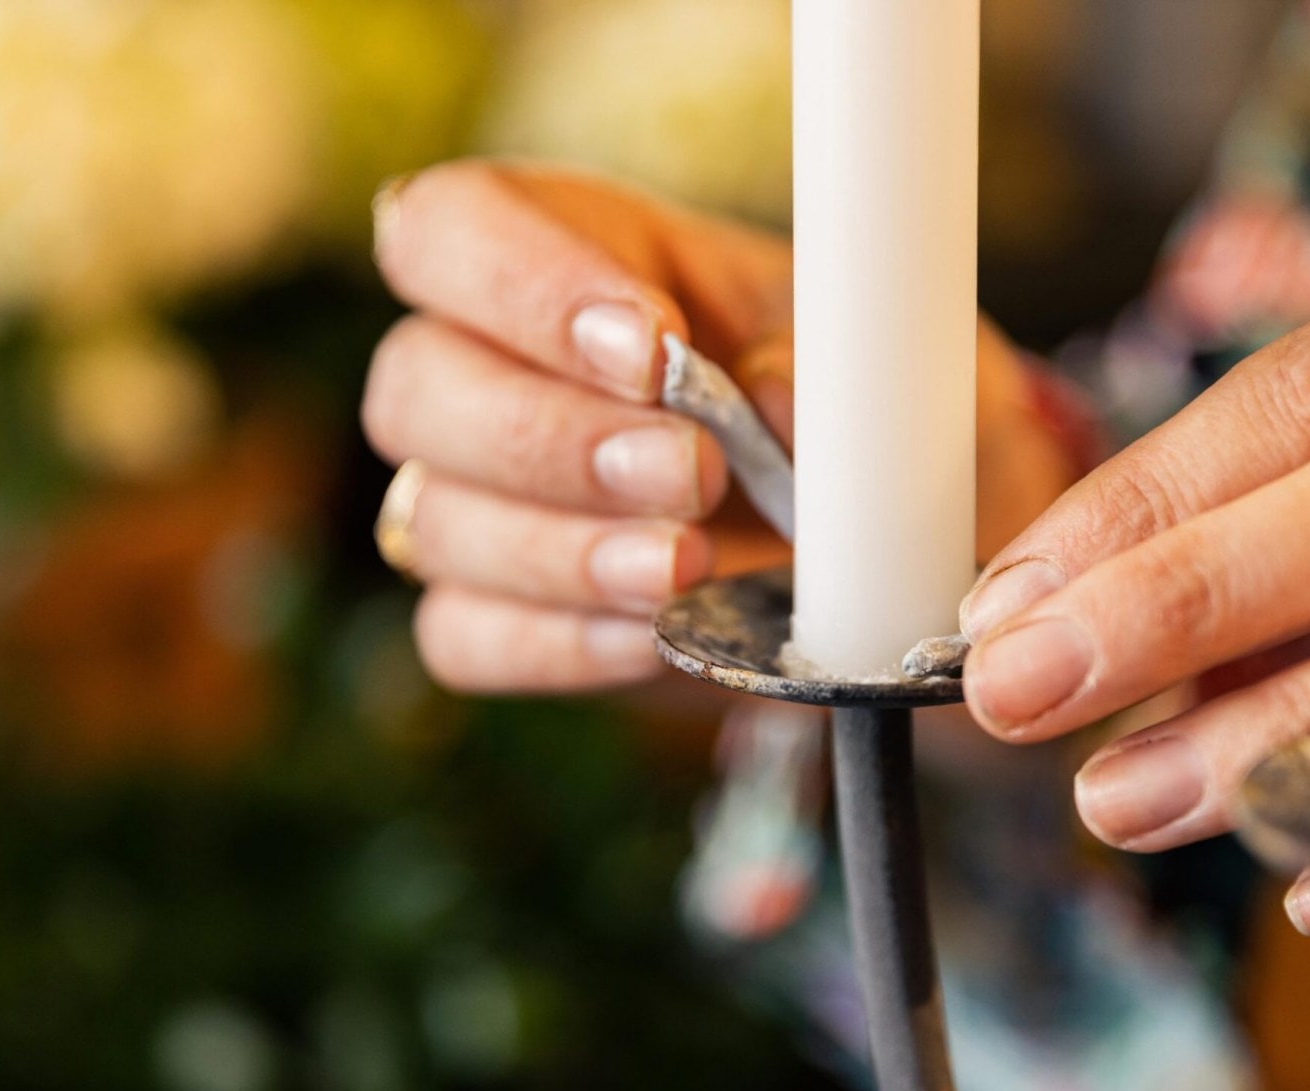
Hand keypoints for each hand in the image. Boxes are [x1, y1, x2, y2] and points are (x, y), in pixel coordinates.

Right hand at [365, 161, 1073, 694]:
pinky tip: (654, 635)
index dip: (519, 282)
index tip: (651, 348)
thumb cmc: (871, 424)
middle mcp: (500, 372)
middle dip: (551, 438)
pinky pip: (466, 637)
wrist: (895, 560)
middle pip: (414, 384)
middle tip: (691, 475)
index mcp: (579, 256)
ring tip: (688, 567)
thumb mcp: (888, 364)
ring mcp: (484, 503)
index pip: (453, 228)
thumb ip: (835, 361)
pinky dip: (560, 643)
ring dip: (561, 550)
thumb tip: (769, 392)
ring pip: (434, 520)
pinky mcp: (502, 618)